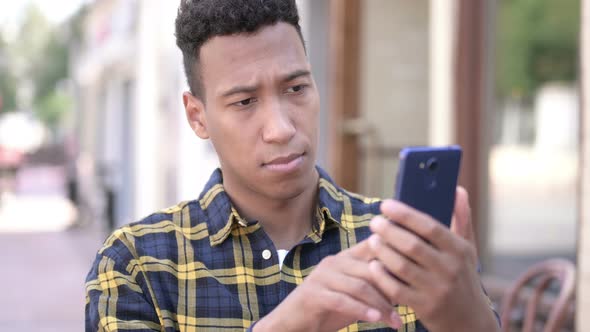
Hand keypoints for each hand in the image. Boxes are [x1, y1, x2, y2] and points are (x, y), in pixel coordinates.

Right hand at [254, 240, 401, 331]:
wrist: (292, 323)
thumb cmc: (327, 309)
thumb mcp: (354, 295)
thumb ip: (374, 286)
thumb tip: (407, 283)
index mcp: (346, 258)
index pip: (374, 248)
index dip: (396, 254)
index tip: (419, 267)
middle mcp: (334, 262)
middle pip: (371, 268)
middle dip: (393, 288)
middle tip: (412, 305)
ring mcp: (322, 277)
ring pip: (359, 286)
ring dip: (381, 306)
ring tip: (396, 321)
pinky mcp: (313, 294)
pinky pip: (342, 300)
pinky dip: (361, 310)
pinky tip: (375, 320)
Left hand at [368, 187, 498, 331]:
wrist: (470, 322)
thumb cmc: (463, 277)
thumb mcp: (468, 249)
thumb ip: (461, 218)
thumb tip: (457, 188)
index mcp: (459, 250)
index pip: (430, 227)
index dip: (405, 214)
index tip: (385, 205)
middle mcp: (449, 269)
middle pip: (412, 245)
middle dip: (389, 231)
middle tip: (374, 222)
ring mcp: (436, 289)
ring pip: (401, 266)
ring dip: (383, 251)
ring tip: (372, 240)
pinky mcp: (424, 307)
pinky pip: (396, 289)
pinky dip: (382, 276)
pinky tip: (373, 265)